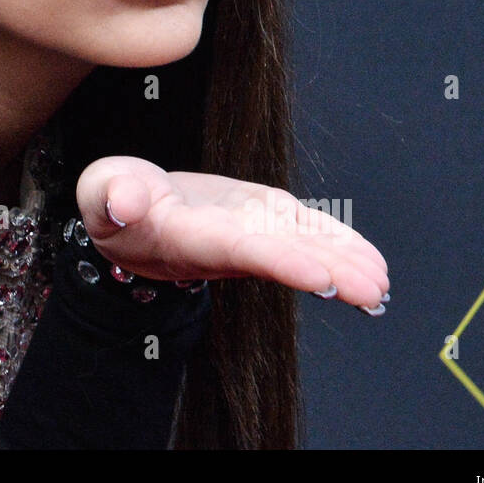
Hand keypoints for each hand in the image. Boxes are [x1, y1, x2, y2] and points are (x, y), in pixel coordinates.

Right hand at [75, 156, 388, 309]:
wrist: (127, 207)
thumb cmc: (113, 201)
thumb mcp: (102, 192)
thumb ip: (113, 195)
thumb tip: (124, 201)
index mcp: (190, 238)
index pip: (241, 251)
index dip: (282, 262)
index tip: (320, 277)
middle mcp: (227, 244)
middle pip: (284, 260)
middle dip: (329, 275)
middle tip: (373, 291)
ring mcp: (248, 233)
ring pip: (302, 248)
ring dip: (344, 264)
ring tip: (381, 281)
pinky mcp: (259, 217)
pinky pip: (303, 231)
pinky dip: (337, 243)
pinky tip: (368, 258)